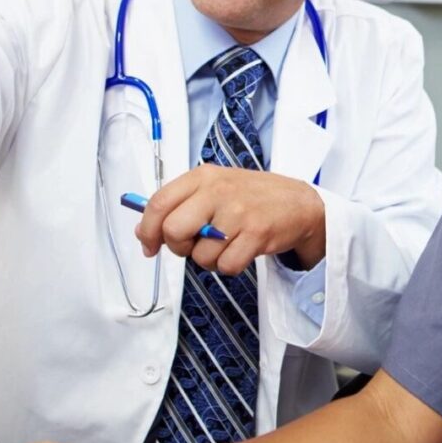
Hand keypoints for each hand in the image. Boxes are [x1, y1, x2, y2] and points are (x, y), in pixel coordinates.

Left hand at [135, 164, 325, 272]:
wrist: (298, 202)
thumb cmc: (251, 197)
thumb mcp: (213, 188)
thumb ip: (178, 205)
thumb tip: (143, 231)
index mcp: (202, 176)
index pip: (159, 203)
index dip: (148, 230)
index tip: (149, 245)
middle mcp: (218, 191)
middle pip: (173, 230)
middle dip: (178, 247)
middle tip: (192, 246)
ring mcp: (238, 212)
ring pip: (200, 255)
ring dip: (208, 260)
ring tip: (225, 245)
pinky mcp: (256, 234)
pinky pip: (225, 265)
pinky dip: (229, 266)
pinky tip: (240, 251)